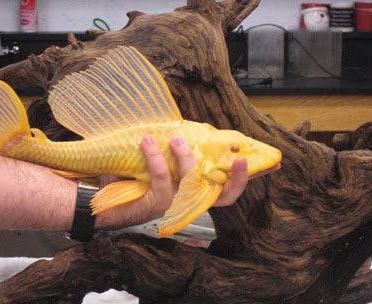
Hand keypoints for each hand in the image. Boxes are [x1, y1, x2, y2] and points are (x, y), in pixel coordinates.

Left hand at [94, 136, 279, 228]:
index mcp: (193, 190)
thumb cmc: (129, 175)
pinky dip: (156, 157)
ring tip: (176, 138)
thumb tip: (194, 129)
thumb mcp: (160, 158)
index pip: (229, 187)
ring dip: (187, 158)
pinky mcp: (155, 204)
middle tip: (244, 159)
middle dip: (239, 180)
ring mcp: (173, 205)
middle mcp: (188, 201)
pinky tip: (147, 141)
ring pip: (193, 184)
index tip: (273, 164)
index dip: (250, 177)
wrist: (98, 197)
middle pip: (225, 197)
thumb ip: (179, 150)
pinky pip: (163, 178)